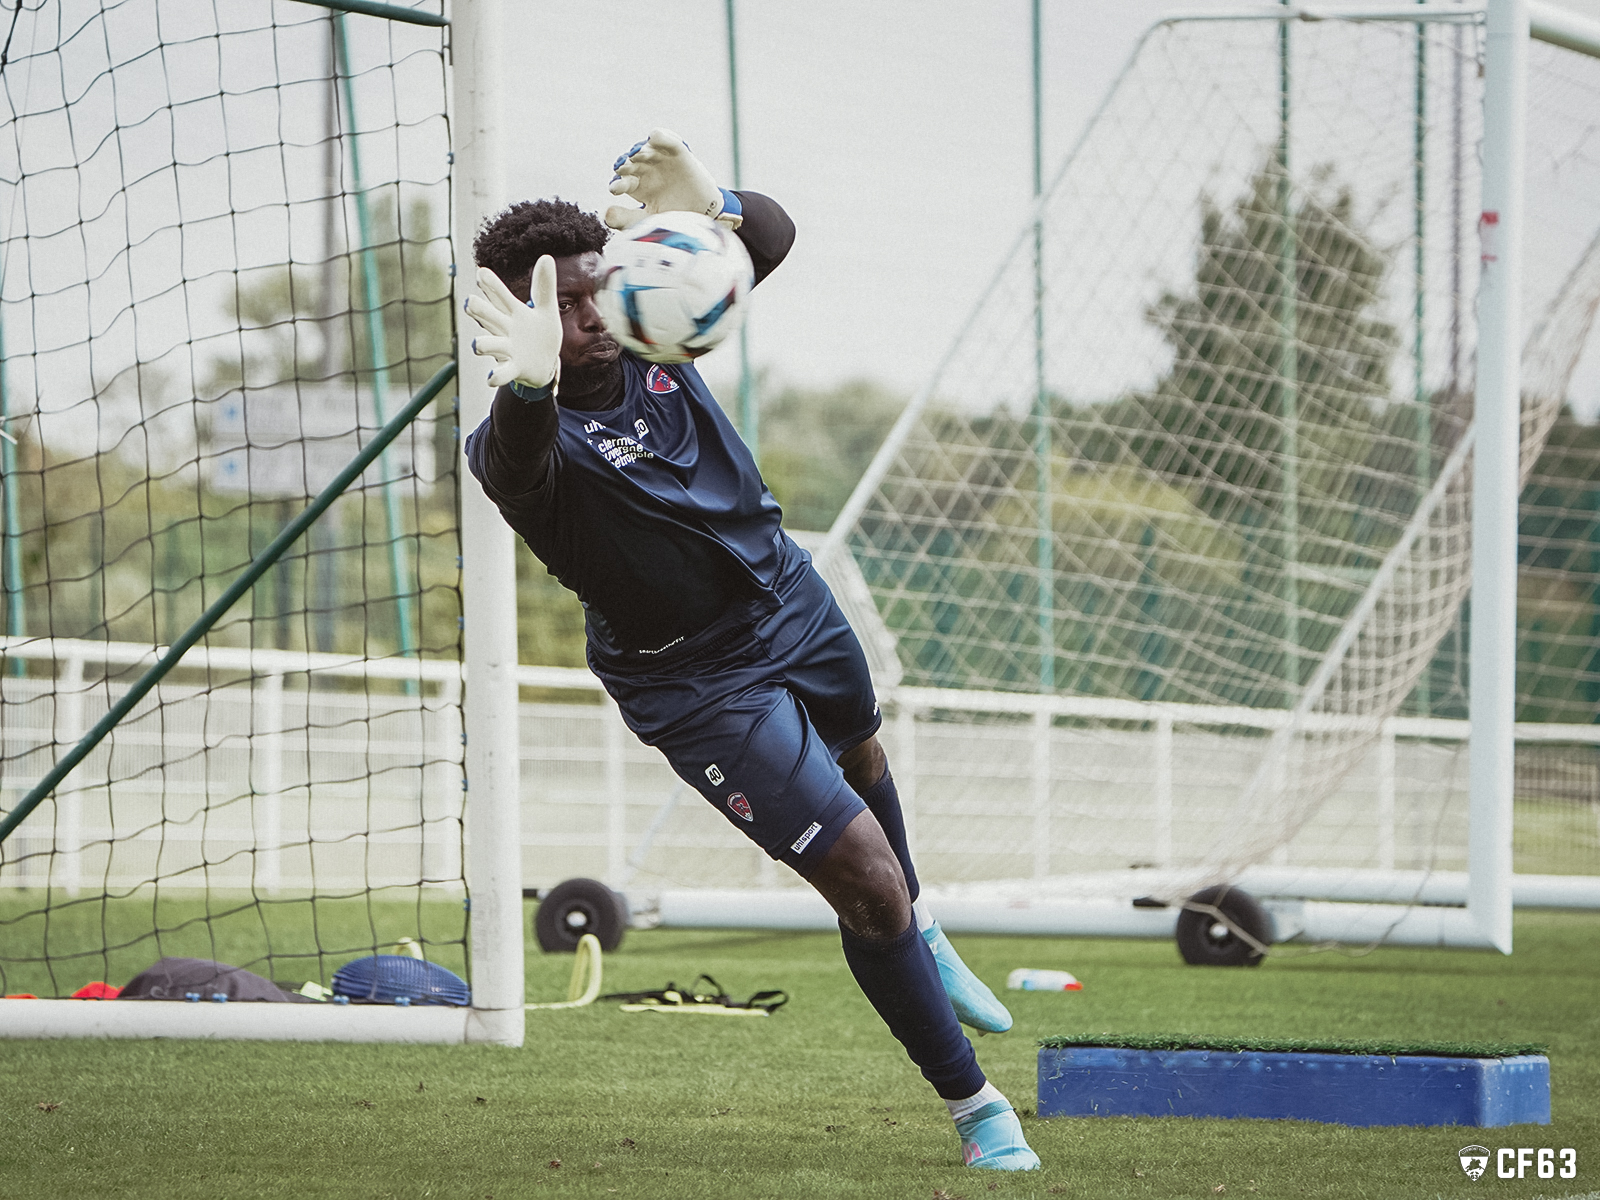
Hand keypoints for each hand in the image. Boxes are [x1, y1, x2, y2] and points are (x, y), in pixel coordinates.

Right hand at [464, 258, 560, 389]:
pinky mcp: (513, 367)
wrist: (545, 364)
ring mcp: (507, 348)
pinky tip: (491, 378)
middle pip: (488, 316)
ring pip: (489, 344)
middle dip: (479, 310)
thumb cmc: (541, 335)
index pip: (500, 295)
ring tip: (478, 344)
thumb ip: (544, 286)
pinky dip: (496, 376)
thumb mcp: (546, 310)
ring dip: (483, 344)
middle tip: (470, 302)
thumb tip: (546, 256)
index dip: (491, 284)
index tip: (482, 272)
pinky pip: (502, 372)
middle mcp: (505, 329)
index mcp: (514, 312)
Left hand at [605, 128, 741, 231]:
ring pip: (644, 149)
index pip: (621, 181)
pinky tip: (653, 137)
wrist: (705, 215)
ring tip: (636, 152)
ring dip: (638, 149)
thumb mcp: (650, 221)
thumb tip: (606, 215)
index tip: (615, 189)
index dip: (617, 184)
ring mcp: (660, 160)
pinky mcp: (678, 153)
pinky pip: (667, 140)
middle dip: (624, 163)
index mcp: (636, 186)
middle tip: (621, 166)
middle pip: (629, 162)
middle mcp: (645, 170)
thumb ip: (628, 219)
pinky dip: (661, 136)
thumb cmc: (676, 218)